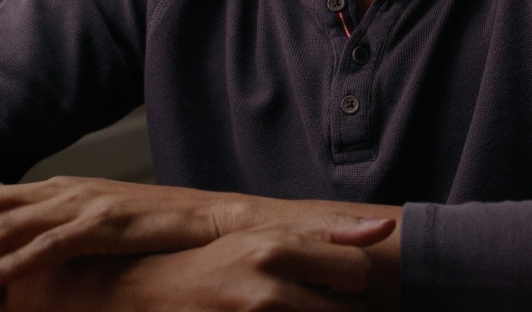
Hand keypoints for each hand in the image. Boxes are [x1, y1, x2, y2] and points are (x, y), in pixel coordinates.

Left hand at [0, 177, 238, 302]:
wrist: (212, 220)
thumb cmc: (158, 229)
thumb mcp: (100, 226)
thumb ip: (62, 234)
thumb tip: (21, 263)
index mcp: (59, 188)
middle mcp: (64, 189)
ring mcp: (84, 203)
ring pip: (6, 225)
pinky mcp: (106, 223)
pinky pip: (48, 244)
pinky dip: (13, 263)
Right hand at [112, 216, 396, 311]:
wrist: (145, 297)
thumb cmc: (213, 269)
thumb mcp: (264, 238)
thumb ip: (325, 233)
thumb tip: (386, 227)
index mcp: (275, 248)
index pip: (357, 271)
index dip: (351, 284)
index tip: (330, 286)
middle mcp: (267, 288)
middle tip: (309, 306)